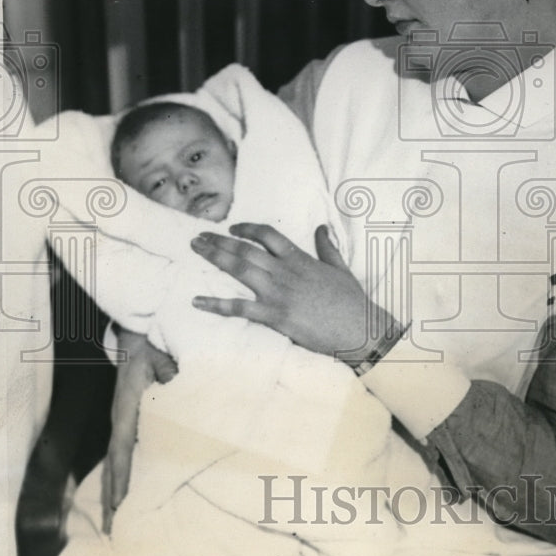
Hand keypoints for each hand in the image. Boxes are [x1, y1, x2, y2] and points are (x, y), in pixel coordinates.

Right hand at [101, 330, 177, 534]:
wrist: (135, 333)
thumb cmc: (151, 345)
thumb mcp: (162, 356)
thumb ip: (171, 374)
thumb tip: (180, 391)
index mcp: (128, 409)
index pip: (121, 451)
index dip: (120, 480)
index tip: (118, 506)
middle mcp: (120, 420)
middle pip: (113, 465)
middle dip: (111, 499)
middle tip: (111, 532)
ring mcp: (121, 421)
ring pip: (115, 462)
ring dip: (113, 492)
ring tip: (112, 523)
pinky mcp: (127, 420)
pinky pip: (122, 453)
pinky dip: (120, 476)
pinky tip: (123, 493)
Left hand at [191, 223, 386, 357]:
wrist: (359, 328)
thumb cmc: (352, 301)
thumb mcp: (340, 268)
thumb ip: (327, 247)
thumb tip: (322, 227)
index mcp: (300, 259)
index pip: (269, 235)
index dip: (248, 229)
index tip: (232, 228)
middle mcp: (285, 272)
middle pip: (246, 250)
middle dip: (220, 241)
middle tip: (198, 236)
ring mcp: (278, 294)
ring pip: (240, 270)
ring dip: (215, 258)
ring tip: (196, 249)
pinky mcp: (275, 316)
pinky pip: (240, 308)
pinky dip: (217, 305)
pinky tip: (197, 301)